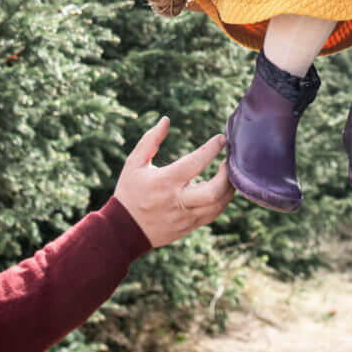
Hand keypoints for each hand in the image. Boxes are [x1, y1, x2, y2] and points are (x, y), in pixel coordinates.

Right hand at [113, 117, 232, 247]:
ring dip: (228, 189)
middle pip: (214, 191)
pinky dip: (220, 200)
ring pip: (218, 205)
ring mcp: (185, 217)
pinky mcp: (189, 227)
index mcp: (165, 182)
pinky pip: (213, 214)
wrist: (123, 231)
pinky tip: (218, 189)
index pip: (195, 163)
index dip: (211, 149)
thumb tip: (166, 120)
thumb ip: (150, 140)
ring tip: (227, 174)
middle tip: (228, 162)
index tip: (221, 139)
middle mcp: (178, 201)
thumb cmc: (129, 192)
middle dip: (227, 175)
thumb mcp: (134, 164)